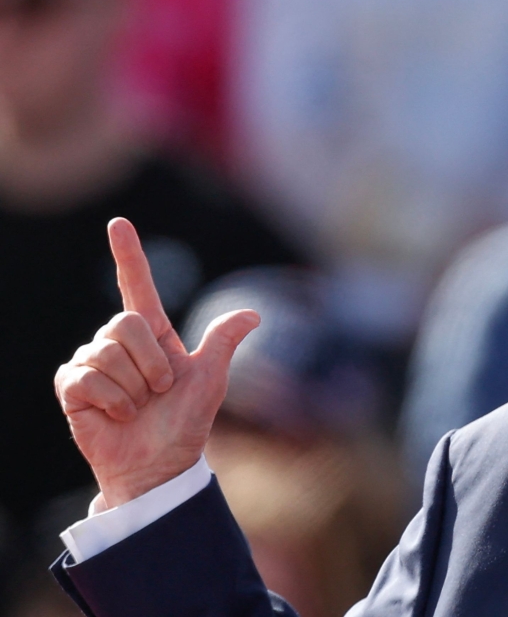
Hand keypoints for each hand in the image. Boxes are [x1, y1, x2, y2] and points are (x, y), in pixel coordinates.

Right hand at [55, 218, 259, 507]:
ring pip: (106, 352)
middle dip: (150, 363)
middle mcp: (119, 342)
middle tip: (158, 392)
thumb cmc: (184, 423)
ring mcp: (92, 362)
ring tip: (138, 407)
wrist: (160, 465)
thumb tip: (254, 313)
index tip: (119, 223)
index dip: (128, 254)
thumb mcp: (209, 380)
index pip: (138, 285)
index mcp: (153, 334)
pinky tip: (117, 416)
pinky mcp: (72, 385)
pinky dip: (112, 401)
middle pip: (126, 324)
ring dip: (132, 387)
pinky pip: (86, 377)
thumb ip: (222, 343)